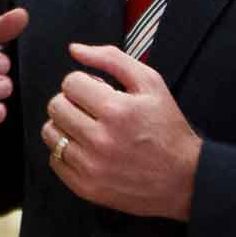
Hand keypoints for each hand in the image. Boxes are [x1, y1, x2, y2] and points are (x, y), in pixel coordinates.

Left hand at [42, 43, 201, 220]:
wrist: (185, 179)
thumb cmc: (167, 128)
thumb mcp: (151, 83)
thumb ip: (111, 59)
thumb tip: (74, 49)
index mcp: (116, 110)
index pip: (70, 83)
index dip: (84, 83)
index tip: (99, 93)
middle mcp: (100, 139)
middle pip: (56, 106)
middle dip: (71, 102)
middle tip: (91, 109)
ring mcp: (91, 167)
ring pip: (50, 132)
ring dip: (65, 125)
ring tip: (87, 128)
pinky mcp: (86, 188)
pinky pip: (55, 160)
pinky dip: (66, 151)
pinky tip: (87, 149)